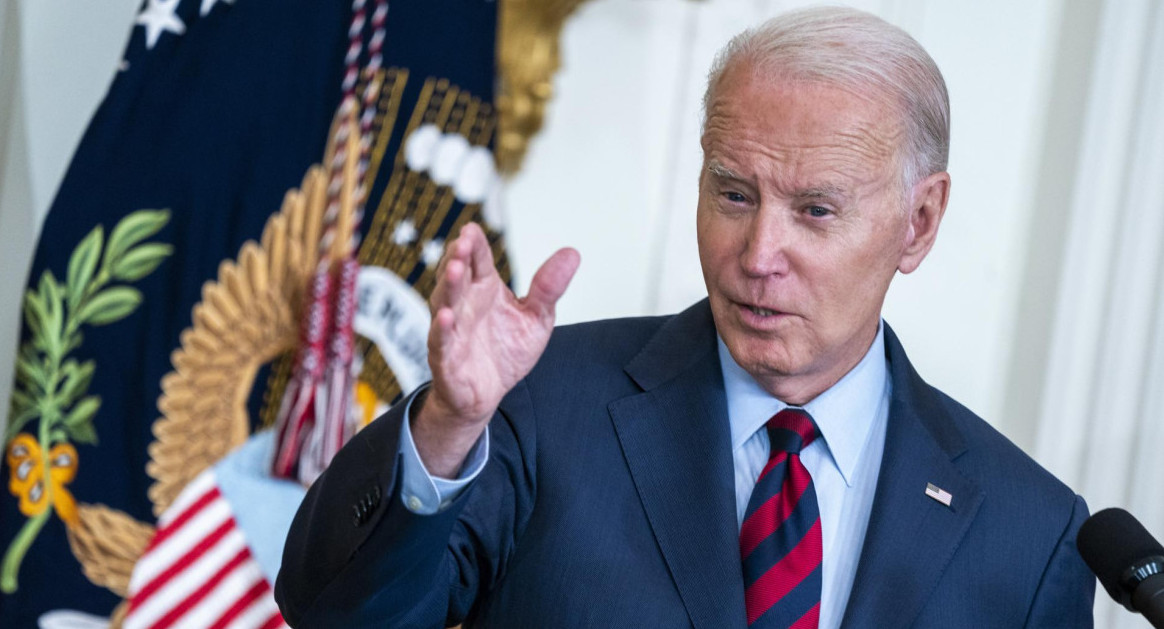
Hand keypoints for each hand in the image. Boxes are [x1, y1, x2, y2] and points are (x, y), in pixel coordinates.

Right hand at [412, 222, 579, 476]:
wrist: (487, 393)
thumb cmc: (506, 351)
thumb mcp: (536, 317)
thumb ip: (548, 288)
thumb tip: (572, 253)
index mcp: (484, 289)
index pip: (478, 260)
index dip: (475, 245)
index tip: (472, 230)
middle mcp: (464, 304)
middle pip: (457, 275)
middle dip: (458, 257)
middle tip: (464, 242)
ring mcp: (452, 329)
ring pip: (445, 302)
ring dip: (449, 285)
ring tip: (455, 269)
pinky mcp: (446, 357)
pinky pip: (441, 340)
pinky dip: (442, 328)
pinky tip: (446, 316)